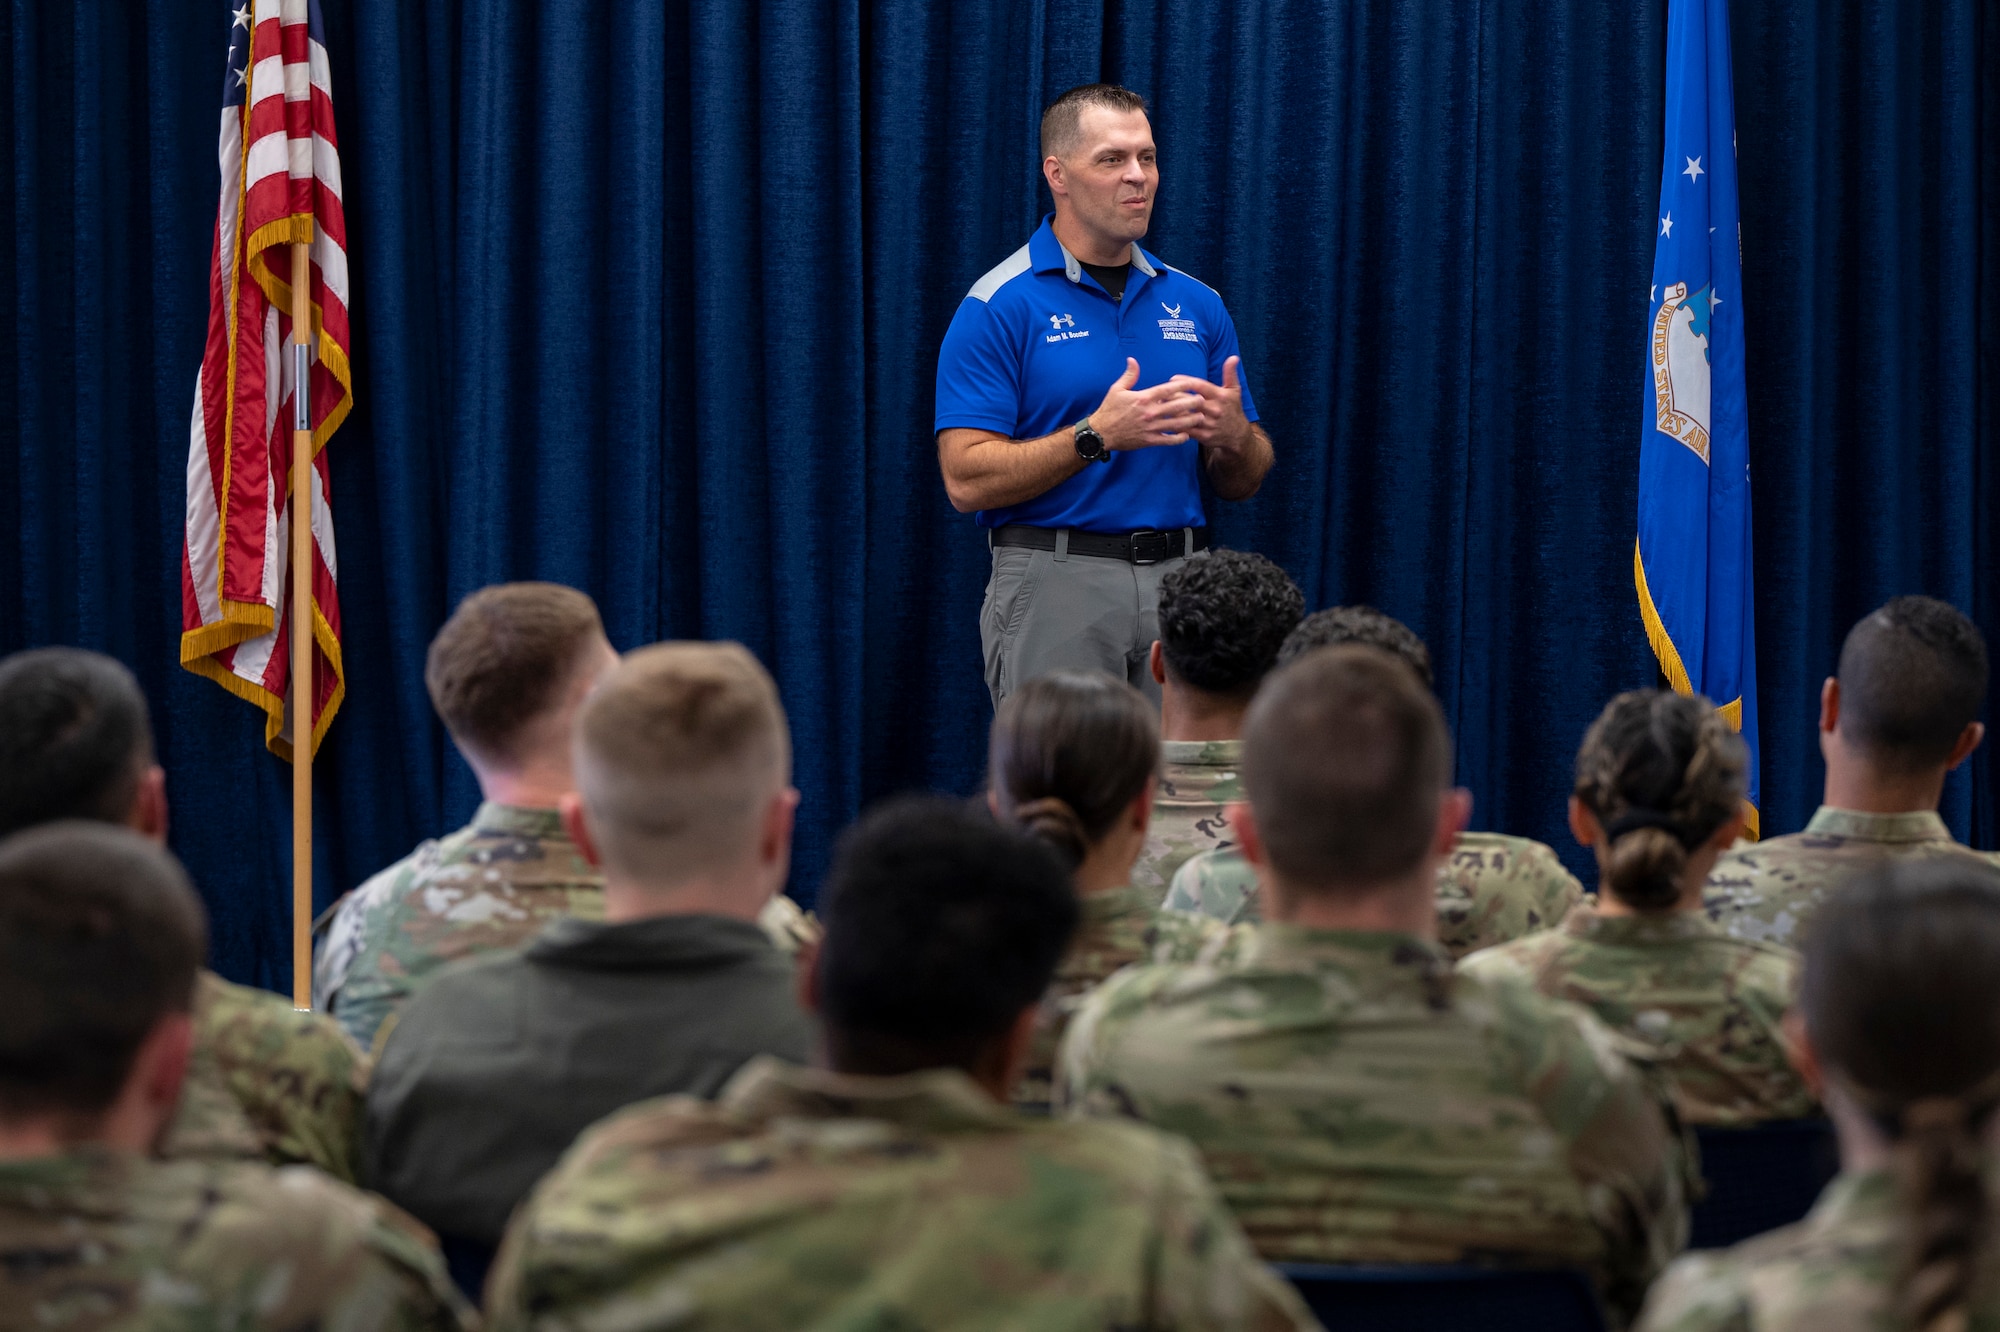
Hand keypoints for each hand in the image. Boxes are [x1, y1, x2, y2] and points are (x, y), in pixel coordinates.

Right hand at [1086, 358, 1205, 451]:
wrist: (1100, 433)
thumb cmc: (1108, 410)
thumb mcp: (1116, 389)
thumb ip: (1129, 375)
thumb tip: (1132, 360)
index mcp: (1144, 398)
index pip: (1168, 389)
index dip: (1183, 385)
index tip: (1194, 383)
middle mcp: (1150, 412)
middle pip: (1177, 406)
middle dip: (1192, 403)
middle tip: (1203, 400)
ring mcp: (1151, 427)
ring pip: (1176, 424)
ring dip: (1191, 420)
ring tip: (1201, 417)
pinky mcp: (1149, 440)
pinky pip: (1168, 440)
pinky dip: (1179, 438)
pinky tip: (1186, 435)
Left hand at [1167, 357, 1250, 448]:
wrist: (1237, 435)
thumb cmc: (1232, 408)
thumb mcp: (1235, 390)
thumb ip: (1230, 373)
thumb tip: (1233, 357)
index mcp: (1219, 396)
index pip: (1199, 385)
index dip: (1184, 381)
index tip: (1172, 378)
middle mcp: (1214, 409)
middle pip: (1189, 400)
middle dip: (1174, 395)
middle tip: (1161, 392)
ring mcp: (1209, 423)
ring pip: (1185, 416)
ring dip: (1171, 411)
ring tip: (1160, 405)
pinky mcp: (1204, 436)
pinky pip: (1185, 430)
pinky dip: (1174, 425)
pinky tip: (1165, 420)